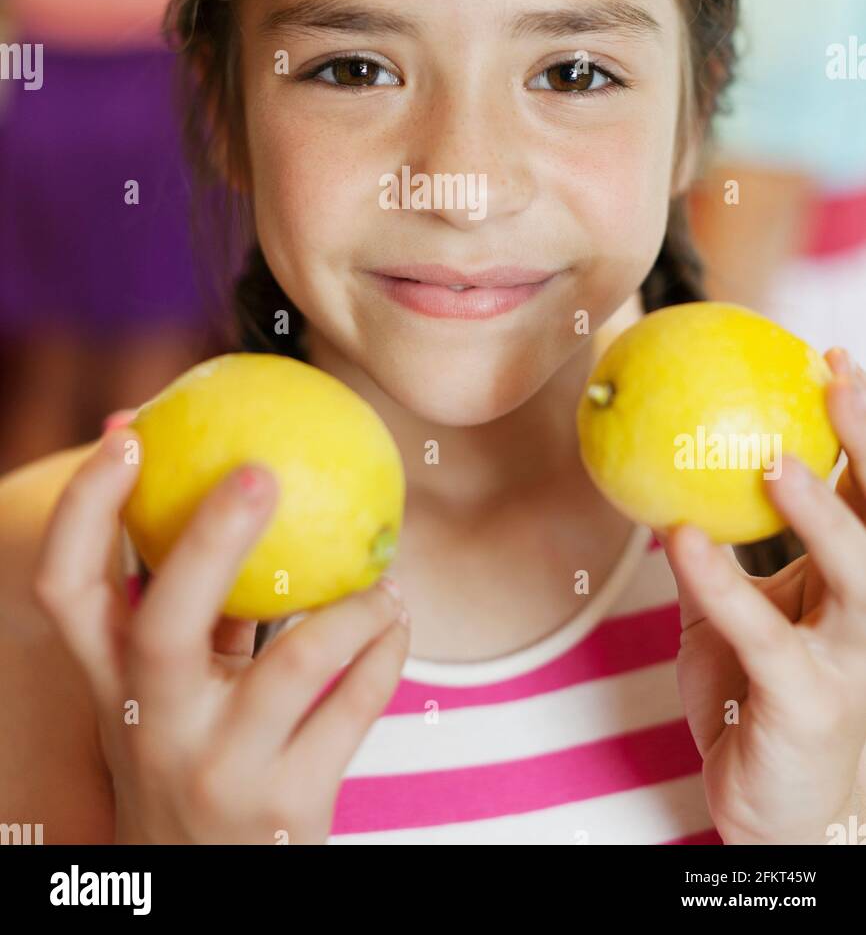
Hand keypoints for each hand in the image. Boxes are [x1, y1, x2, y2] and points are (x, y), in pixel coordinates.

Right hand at [34, 427, 409, 844]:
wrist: (208, 886)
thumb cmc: (195, 748)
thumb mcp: (167, 687)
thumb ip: (183, 596)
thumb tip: (207, 466)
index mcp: (111, 681)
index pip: (66, 588)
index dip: (86, 508)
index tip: (127, 435)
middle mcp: (151, 725)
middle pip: (164, 620)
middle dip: (212, 538)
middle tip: (262, 472)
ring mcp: (219, 769)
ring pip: (294, 663)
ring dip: (355, 604)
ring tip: (386, 576)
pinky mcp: (288, 807)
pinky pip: (356, 707)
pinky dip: (387, 653)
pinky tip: (398, 621)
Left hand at [655, 347, 865, 844]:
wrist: (773, 808)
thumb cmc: (755, 699)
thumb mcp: (733, 613)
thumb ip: (713, 551)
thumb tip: (660, 479)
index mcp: (850, 583)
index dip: (860, 426)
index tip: (832, 358)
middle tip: (836, 376)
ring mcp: (851, 661)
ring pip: (859, 575)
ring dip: (822, 514)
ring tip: (774, 461)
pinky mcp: (810, 704)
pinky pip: (763, 635)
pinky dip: (722, 585)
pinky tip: (681, 539)